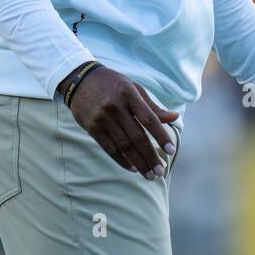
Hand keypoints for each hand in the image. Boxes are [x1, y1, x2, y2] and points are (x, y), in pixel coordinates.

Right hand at [59, 65, 178, 179]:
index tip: (171, 150)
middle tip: (160, 172)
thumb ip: (153, 106)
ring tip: (149, 175)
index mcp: (129, 94)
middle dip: (150, 156)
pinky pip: (109, 148)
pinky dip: (122, 160)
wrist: (79, 80)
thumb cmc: (113, 84)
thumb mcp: (134, 88)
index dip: (161, 136)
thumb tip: (174, 118)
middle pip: (137, 137)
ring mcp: (102, 118)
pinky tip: (132, 168)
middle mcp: (115, 107)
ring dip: (138, 163)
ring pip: (124, 146)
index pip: (149, 119)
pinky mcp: (91, 127)